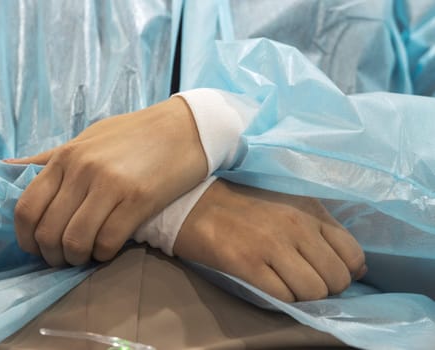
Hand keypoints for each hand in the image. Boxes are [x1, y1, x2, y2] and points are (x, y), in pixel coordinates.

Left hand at [7, 97, 206, 265]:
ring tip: (85, 256)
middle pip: (48, 231)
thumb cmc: (135, 134)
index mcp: (66, 156)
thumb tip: (7, 167)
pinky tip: (108, 249)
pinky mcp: (139, 199)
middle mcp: (83, 170)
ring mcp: (111, 184)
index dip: (25, 238)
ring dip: (76, 258)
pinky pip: (108, 241)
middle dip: (51, 255)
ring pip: (75, 241)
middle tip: (62, 259)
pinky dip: (104, 254)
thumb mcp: (88, 138)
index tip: (36, 249)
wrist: (185, 128)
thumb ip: (50, 158)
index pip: (27, 208)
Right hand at [173, 179, 365, 301]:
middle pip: (336, 279)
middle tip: (303, 280)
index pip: (353, 255)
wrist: (196, 203)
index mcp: (310, 210)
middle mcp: (296, 226)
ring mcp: (272, 245)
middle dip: (325, 288)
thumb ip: (327, 233)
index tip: (324, 271)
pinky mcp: (248, 263)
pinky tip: (267, 282)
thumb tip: (359, 270)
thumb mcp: (292, 207)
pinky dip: (281, 297)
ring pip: (313, 292)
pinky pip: (284, 296)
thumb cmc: (245, 207)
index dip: (344, 271)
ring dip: (302, 295)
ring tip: (285, 282)